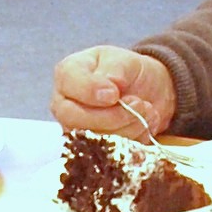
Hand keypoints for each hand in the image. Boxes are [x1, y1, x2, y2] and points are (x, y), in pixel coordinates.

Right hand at [52, 46, 176, 138]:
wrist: (145, 92)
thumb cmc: (128, 72)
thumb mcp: (124, 60)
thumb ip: (114, 69)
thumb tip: (109, 87)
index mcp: (67, 74)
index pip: (69, 85)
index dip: (91, 92)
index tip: (115, 94)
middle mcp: (64, 104)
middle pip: (74, 118)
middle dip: (112, 116)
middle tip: (138, 103)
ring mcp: (76, 129)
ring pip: (94, 138)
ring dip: (128, 127)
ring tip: (147, 109)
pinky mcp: (92, 148)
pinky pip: (110, 151)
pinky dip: (133, 138)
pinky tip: (144, 122)